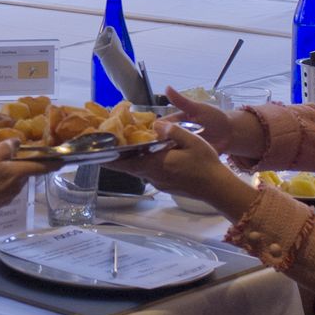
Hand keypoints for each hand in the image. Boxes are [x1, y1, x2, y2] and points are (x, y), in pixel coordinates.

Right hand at [0, 141, 50, 222]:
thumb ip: (5, 148)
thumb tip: (17, 143)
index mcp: (17, 173)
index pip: (40, 167)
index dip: (52, 163)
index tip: (62, 161)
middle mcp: (16, 186)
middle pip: (25, 173)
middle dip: (24, 165)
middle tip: (17, 156)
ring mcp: (7, 197)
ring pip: (14, 181)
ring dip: (11, 174)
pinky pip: (4, 189)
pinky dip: (1, 182)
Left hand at [112, 121, 246, 208]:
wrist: (218, 188)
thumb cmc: (206, 164)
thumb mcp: (192, 141)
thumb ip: (172, 132)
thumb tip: (155, 126)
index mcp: (155, 164)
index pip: (125, 162)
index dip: (109, 158)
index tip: (96, 151)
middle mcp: (152, 175)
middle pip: (127, 166)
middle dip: (116, 156)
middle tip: (108, 143)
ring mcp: (158, 182)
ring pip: (137, 169)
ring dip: (131, 158)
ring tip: (126, 144)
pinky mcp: (164, 185)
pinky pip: (148, 172)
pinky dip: (143, 162)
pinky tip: (149, 153)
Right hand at [158, 85, 262, 157]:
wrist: (230, 134)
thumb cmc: (215, 118)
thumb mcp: (198, 108)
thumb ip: (182, 101)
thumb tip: (166, 87)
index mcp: (175, 121)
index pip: (158, 126)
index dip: (154, 132)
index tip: (150, 138)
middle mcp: (175, 134)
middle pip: (160, 140)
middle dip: (157, 145)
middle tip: (155, 152)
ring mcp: (181, 146)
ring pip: (167, 152)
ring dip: (164, 155)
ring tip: (162, 161)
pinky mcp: (188, 157)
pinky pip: (179, 161)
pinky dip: (175, 163)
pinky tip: (172, 167)